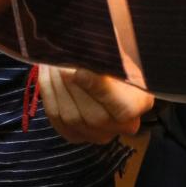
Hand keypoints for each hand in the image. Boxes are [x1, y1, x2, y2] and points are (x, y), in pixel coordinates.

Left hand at [38, 66, 154, 142]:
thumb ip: (105, 57)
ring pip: (70, 116)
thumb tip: (86, 56)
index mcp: (140, 104)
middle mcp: (123, 126)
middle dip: (70, 85)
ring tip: (49, 62)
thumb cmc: (112, 55)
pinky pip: (56, 117)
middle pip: (93, 116)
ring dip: (55, 86)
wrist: (103, 67)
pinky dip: (48, 92)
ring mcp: (98, 135)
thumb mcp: (116, 52)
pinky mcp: (74, 134)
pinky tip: (45, 73)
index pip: (122, 108)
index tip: (80, 70)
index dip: (99, 90)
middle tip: (57, 60)